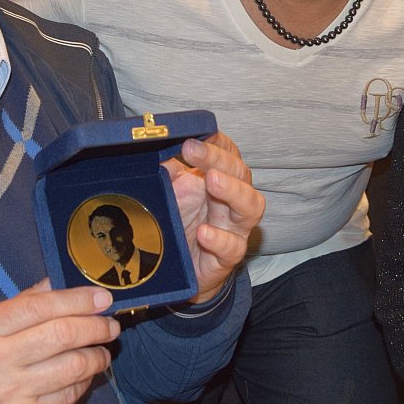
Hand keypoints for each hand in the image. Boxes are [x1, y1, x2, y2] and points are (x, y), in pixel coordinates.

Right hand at [0, 281, 118, 403]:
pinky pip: (69, 396)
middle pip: (62, 335)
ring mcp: (11, 395)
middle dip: (95, 326)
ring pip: (73, 367)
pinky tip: (84, 376)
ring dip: (97, 356)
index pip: (40, 307)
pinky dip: (83, 383)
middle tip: (110, 325)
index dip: (78, 299)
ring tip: (102, 351)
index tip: (102, 297)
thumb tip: (58, 282)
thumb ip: (20, 305)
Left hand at [164, 132, 263, 302]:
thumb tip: (153, 148)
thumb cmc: (179, 224)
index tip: (196, 134)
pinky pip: (233, 247)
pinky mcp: (227, 258)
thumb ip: (166, 170)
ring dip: (233, 191)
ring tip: (213, 180)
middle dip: (217, 158)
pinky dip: (220, 239)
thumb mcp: (169, 192)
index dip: (216, 141)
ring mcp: (233, 229)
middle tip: (192, 149)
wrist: (180, 270)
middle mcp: (232, 200)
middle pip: (240, 173)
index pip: (228, 153)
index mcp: (220, 178)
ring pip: (251, 206)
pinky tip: (204, 232)